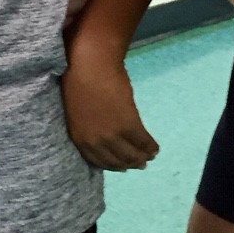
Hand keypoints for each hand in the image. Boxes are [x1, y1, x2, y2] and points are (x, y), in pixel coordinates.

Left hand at [61, 49, 158, 170]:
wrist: (91, 66)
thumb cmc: (80, 80)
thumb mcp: (79, 111)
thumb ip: (89, 125)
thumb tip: (102, 128)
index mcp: (80, 138)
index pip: (98, 161)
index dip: (113, 165)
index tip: (122, 166)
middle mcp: (95, 142)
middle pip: (117, 161)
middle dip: (129, 163)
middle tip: (140, 163)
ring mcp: (112, 135)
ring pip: (131, 154)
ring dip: (142, 157)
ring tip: (149, 156)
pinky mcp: (129, 126)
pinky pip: (143, 142)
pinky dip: (151, 146)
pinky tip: (155, 147)